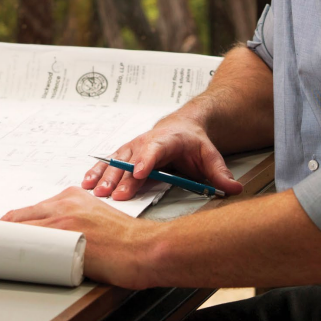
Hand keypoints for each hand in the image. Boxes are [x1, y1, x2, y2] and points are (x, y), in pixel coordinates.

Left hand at [1, 186, 156, 288]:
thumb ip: (77, 220)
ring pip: (21, 227)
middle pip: (21, 215)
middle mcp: (65, 203)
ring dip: (5, 240)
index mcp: (74, 196)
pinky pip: (29, 242)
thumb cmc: (128, 241)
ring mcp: (63, 219)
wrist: (145, 248)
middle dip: (4, 230)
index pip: (34, 209)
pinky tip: (7, 259)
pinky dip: (14, 250)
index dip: (16, 223)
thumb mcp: (99, 218)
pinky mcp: (63, 237)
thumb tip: (57, 238)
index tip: (7, 233)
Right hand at [82, 114, 242, 200]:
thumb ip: (219, 173)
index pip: (155, 149)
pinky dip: (97, 172)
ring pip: (116, 161)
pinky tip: (87, 184)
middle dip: (121, 177)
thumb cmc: (193, 142)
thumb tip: (234, 188)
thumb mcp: (210, 154)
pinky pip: (108, 163)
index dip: (146, 161)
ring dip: (105, 176)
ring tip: (95, 191)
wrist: (182, 126)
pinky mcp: (125, 155)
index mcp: (167, 140)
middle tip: (113, 194)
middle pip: (131, 159)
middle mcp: (146, 142)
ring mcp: (133, 148)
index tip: (139, 174)